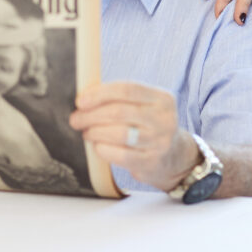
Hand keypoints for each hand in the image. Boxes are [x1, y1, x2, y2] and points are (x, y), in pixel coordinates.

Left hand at [69, 82, 199, 191]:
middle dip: (91, 115)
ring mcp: (160, 141)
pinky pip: (121, 155)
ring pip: (119, 133)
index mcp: (162, 98)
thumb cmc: (149, 126)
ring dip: (95, 132)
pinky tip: (98, 146)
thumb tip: (85, 98)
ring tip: (86, 132)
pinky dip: (104, 149)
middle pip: (119, 112)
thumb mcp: (146, 106)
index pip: (127, 89)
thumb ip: (122, 99)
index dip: (100, 94)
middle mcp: (164, 118)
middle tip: (76, 119)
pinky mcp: (152, 161)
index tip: (81, 101)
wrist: (175, 157)